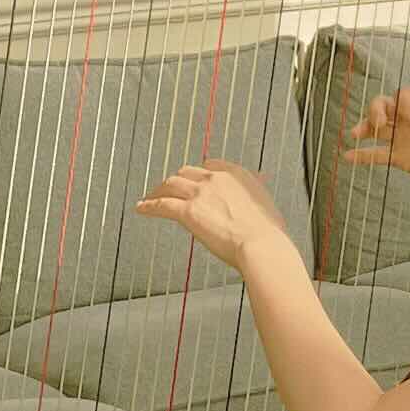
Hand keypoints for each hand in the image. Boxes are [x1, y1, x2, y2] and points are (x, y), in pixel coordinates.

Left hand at [140, 161, 304, 282]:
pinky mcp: (187, 211)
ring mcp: (200, 193)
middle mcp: (216, 178)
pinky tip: (141, 208)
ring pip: (170, 185)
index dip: (197, 173)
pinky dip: (149, 206)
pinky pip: (161, 204)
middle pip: (185, 173)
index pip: (209, 166)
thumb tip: (262, 179)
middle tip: (168, 189)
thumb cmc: (267, 232)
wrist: (260, 245)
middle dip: (175, 181)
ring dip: (158, 191)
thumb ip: (257, 190)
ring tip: (150, 197)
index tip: (192, 179)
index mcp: (236, 174)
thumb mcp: (266, 203)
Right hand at [342, 84, 409, 206]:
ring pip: (378, 127)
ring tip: (355, 133)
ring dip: (365, 126)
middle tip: (380, 123)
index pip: (405, 95)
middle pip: (386, 105)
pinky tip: (349, 156)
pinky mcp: (403, 159)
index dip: (403, 103)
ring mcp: (407, 139)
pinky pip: (379, 154)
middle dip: (377, 109)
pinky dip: (363, 155)